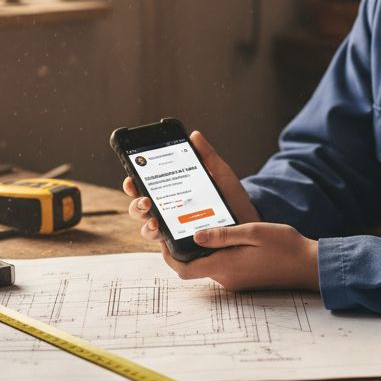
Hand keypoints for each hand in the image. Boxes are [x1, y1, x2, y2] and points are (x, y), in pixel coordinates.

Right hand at [122, 130, 260, 244]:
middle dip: (136, 204)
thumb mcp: (220, 174)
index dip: (133, 182)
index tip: (132, 178)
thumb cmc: (232, 198)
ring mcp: (173, 227)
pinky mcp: (181, 243)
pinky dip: (159, 239)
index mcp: (172, 191)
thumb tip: (194, 135)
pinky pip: (163, 244)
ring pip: (147, 228)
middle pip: (140, 208)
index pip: (146, 186)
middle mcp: (168, 210)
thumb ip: (207, 156)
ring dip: (145, 224)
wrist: (248, 222)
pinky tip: (164, 234)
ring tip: (155, 221)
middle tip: (146, 201)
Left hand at [162, 223, 319, 291]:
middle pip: (193, 267)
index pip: (184, 269)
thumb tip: (195, 235)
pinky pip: (221, 267)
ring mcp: (235, 282)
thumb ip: (223, 234)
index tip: (164, 239)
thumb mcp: (253, 231)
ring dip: (202, 251)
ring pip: (207, 266)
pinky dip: (217, 254)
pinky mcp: (243, 281)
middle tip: (182, 225)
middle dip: (184, 249)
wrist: (309, 267)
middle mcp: (226, 278)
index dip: (169, 256)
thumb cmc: (285, 247)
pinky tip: (226, 238)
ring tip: (205, 225)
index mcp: (225, 265)